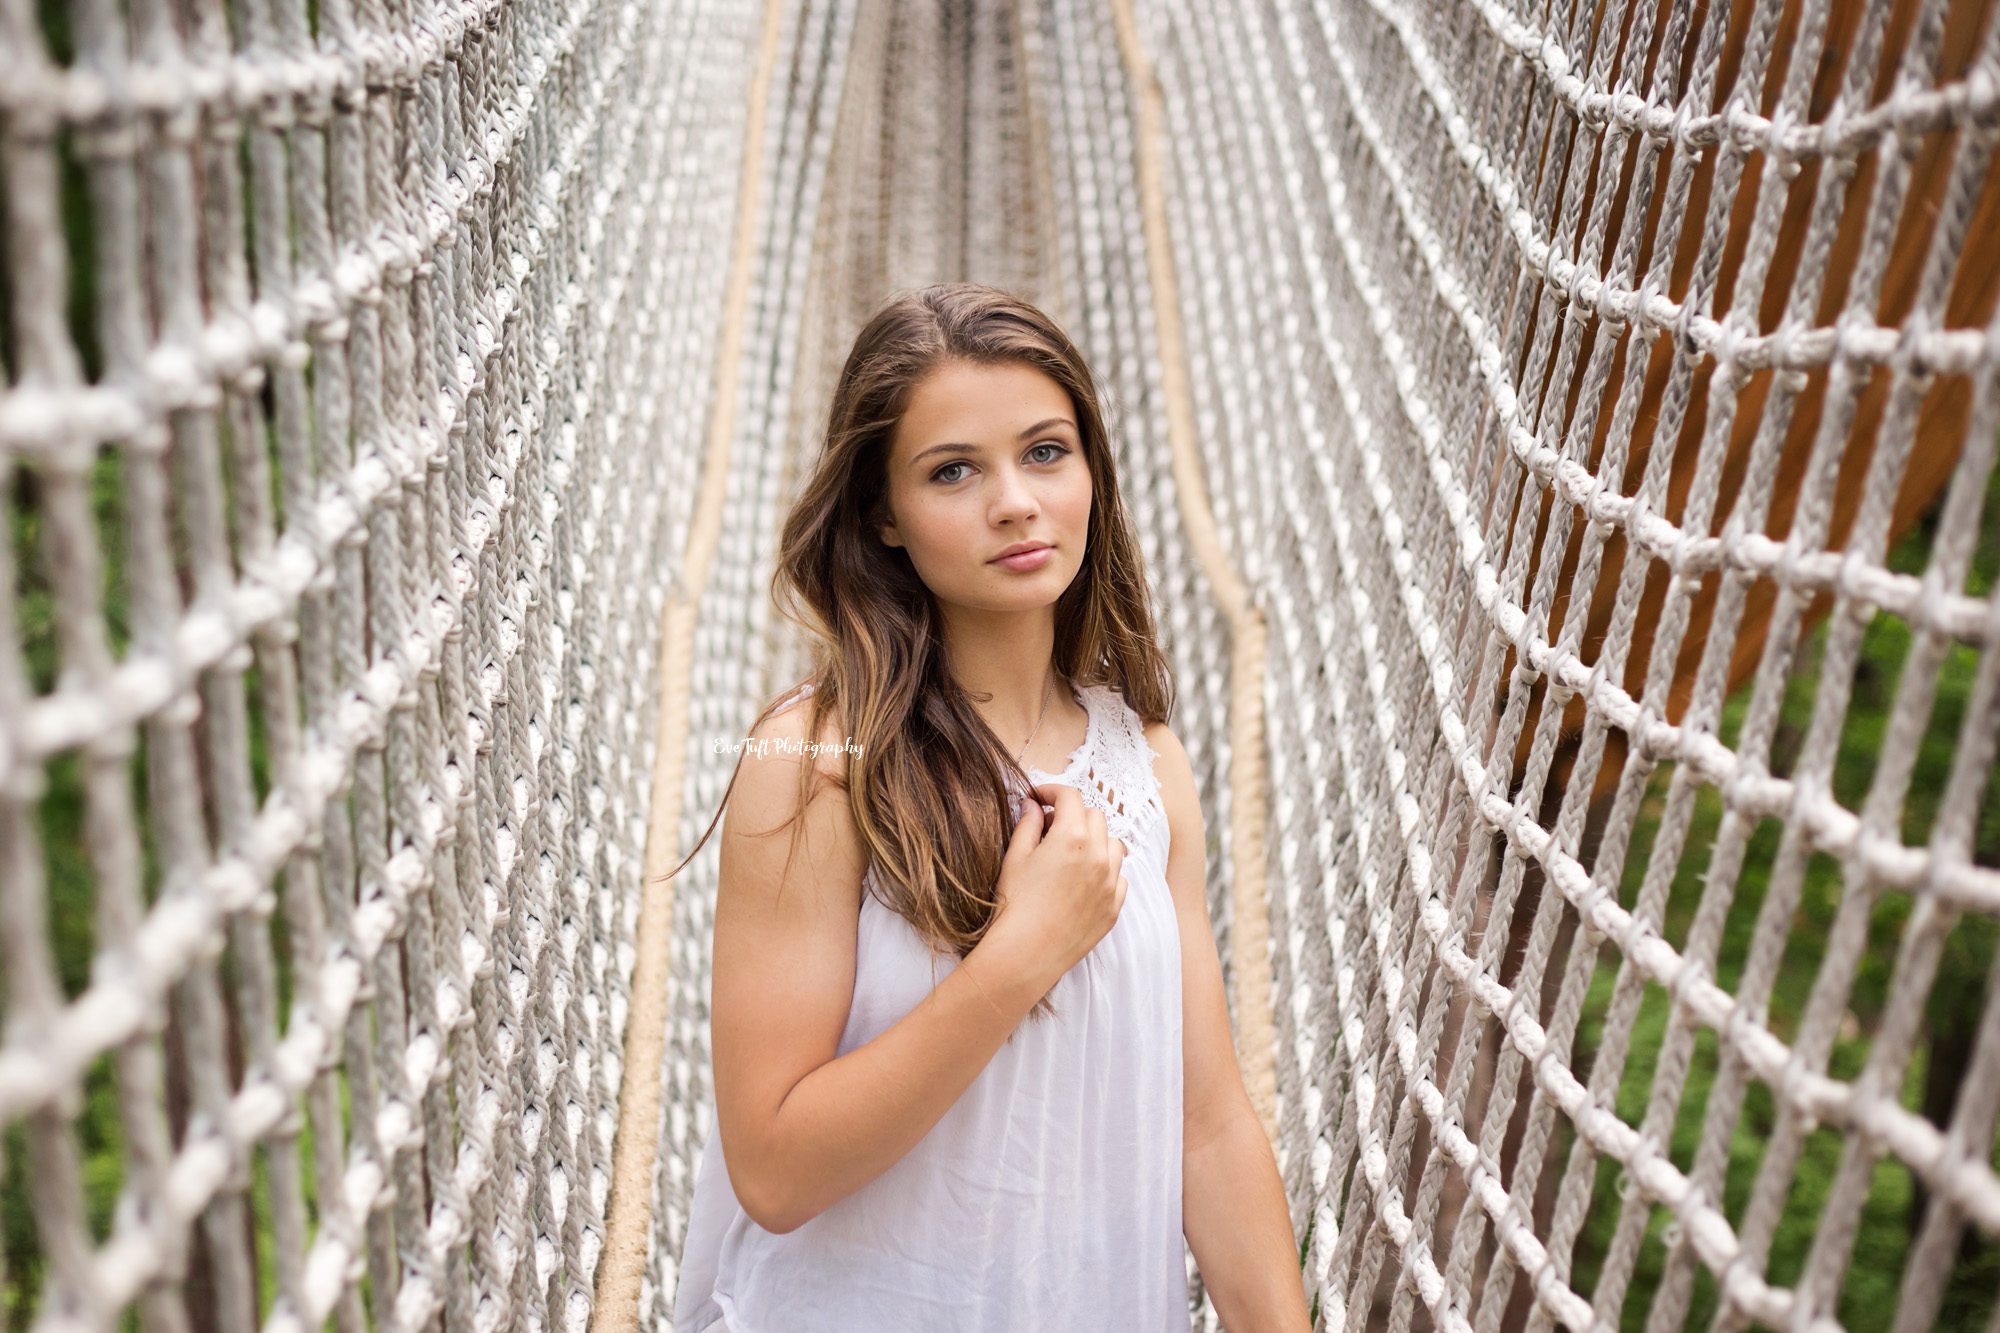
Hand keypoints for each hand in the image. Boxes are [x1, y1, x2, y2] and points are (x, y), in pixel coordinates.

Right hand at [986, 784, 1128, 989]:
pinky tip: (1084, 879)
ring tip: (1072, 852)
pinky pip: (1119, 877)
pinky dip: (1105, 870)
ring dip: (1095, 840)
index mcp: (1072, 837)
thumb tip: (1032, 806)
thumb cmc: (1015, 905)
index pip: (1070, 797)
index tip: (1039, 798)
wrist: (1026, 953)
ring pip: (1114, 844)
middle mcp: (1098, 856)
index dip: (1052, 791)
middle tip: (1050, 827)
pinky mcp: (1113, 907)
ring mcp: (1110, 883)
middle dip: (1073, 814)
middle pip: (1095, 816)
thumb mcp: (1015, 857)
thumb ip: (1027, 825)